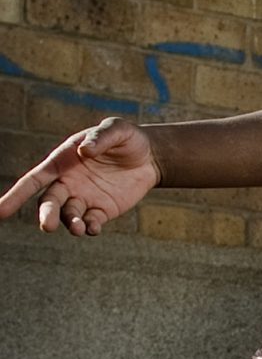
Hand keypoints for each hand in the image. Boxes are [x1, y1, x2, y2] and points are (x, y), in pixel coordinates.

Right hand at [0, 117, 161, 234]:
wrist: (149, 156)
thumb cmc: (125, 138)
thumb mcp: (116, 130)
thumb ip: (100, 138)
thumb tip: (84, 152)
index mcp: (62, 161)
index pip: (34, 180)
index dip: (16, 195)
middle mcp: (68, 183)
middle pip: (49, 202)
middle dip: (46, 214)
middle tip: (47, 227)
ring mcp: (84, 198)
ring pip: (67, 216)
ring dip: (69, 224)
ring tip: (77, 229)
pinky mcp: (102, 211)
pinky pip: (90, 222)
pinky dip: (89, 228)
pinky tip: (92, 228)